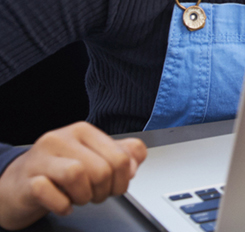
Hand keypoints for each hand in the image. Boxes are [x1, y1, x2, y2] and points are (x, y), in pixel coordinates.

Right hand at [0, 123, 146, 229]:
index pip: (119, 155)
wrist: (17, 185)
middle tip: (95, 195)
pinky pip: (48, 192)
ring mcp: (41, 159)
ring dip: (84, 196)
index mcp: (82, 131)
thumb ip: (121, 155)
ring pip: (76, 174)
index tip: (114, 186)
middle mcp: (61, 139)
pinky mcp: (26, 180)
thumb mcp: (93, 158)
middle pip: (101, 168)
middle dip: (104, 191)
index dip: (123, 179)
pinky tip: (63, 205)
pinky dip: (62, 205)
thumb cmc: (58, 171)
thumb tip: (134, 163)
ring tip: (79, 198)